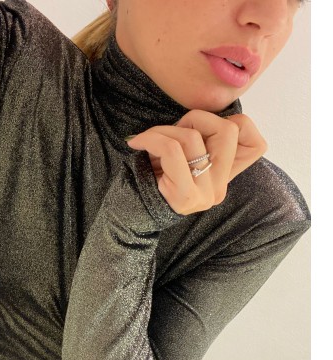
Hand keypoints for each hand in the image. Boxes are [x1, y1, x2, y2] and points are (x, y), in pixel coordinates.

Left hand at [126, 110, 266, 215]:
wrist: (129, 213)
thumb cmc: (150, 179)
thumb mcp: (179, 157)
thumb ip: (200, 142)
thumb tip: (200, 117)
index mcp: (223, 178)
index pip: (257, 145)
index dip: (235, 123)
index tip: (200, 129)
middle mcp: (220, 188)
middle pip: (229, 130)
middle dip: (195, 118)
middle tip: (170, 133)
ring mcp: (207, 195)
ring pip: (193, 137)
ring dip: (163, 130)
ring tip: (147, 141)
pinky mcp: (187, 196)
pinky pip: (173, 150)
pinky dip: (151, 139)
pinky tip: (137, 144)